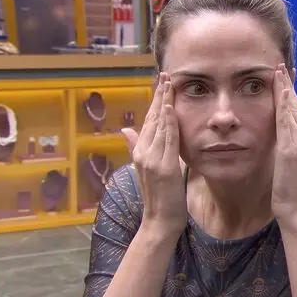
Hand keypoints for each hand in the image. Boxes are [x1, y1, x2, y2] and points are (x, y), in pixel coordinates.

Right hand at [121, 72, 186, 238]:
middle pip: (152, 118)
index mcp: (140, 152)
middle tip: (166, 75)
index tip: (161, 84)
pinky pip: (167, 140)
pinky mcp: (163, 167)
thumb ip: (136, 148)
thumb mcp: (147, 169)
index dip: (155, 101)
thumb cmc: (159, 197)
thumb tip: (125, 129)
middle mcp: (143, 153)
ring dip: (165, 102)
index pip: (148, 121)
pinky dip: (168, 122)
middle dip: (160, 95)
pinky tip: (170, 107)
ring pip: (159, 125)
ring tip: (170, 84)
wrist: (159, 221)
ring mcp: (152, 160)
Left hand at [271, 64, 296, 223]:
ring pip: (293, 110)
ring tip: (278, 72)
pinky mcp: (294, 148)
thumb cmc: (293, 185)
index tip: (285, 76)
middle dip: (288, 85)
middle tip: (280, 67)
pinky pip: (288, 122)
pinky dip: (285, 105)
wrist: (295, 205)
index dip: (292, 92)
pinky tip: (282, 91)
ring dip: (285, 89)